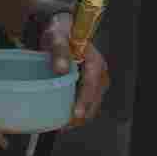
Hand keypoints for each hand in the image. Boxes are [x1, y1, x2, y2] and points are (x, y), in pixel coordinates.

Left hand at [37, 13, 109, 127]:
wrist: (62, 29)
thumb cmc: (61, 32)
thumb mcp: (58, 36)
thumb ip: (59, 50)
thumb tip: (61, 69)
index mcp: (95, 60)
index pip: (92, 84)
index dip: (84, 100)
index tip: (76, 113)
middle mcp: (99, 71)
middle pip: (95, 98)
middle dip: (83, 114)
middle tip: (66, 126)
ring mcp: (95, 79)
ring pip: (93, 102)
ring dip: (81, 115)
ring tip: (64, 125)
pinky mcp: (88, 84)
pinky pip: (87, 101)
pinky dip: (78, 110)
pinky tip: (66, 117)